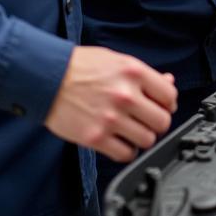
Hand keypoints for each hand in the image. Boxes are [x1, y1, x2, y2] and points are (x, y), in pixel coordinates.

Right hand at [44, 46, 177, 162]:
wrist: (46, 77)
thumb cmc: (80, 67)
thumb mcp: (117, 60)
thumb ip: (144, 74)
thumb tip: (168, 82)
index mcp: (133, 72)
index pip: (169, 95)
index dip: (168, 103)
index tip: (162, 106)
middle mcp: (125, 95)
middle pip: (162, 121)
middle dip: (157, 122)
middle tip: (148, 120)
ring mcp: (111, 118)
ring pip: (147, 140)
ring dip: (142, 137)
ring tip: (132, 130)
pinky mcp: (95, 137)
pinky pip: (125, 154)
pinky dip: (127, 151)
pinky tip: (120, 141)